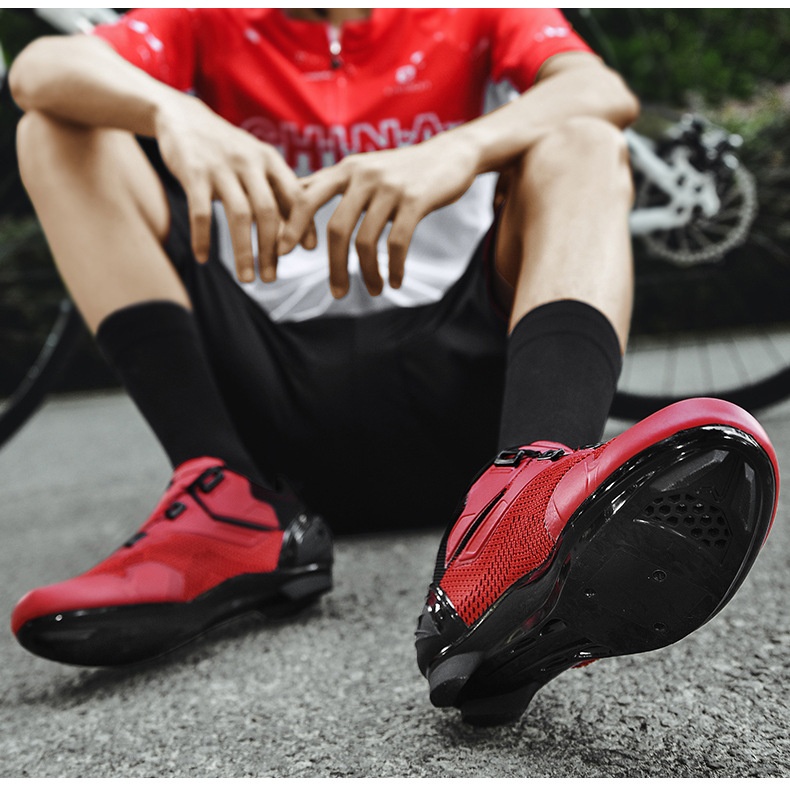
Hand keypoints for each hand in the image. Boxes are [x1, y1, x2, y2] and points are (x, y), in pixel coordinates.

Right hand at [154, 95, 314, 281]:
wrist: (182, 117)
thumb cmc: (228, 152)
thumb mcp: (258, 166)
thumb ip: (280, 198)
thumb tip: (306, 242)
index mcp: (270, 161)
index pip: (296, 196)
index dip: (302, 225)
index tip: (304, 252)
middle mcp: (249, 162)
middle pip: (268, 211)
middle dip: (271, 250)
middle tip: (271, 278)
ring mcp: (221, 167)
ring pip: (239, 216)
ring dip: (244, 252)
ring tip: (246, 279)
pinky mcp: (192, 172)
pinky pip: (200, 212)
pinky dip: (203, 239)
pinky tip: (203, 259)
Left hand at [278, 138, 478, 297]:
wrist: (450, 154)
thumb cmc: (401, 169)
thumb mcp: (363, 169)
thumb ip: (332, 183)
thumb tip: (295, 197)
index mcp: (345, 170)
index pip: (306, 197)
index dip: (291, 225)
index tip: (281, 253)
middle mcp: (363, 176)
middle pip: (336, 229)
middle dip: (335, 266)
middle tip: (337, 293)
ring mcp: (390, 188)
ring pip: (366, 241)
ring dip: (368, 273)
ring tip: (372, 291)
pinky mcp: (415, 200)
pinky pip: (398, 242)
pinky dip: (394, 268)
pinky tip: (395, 282)